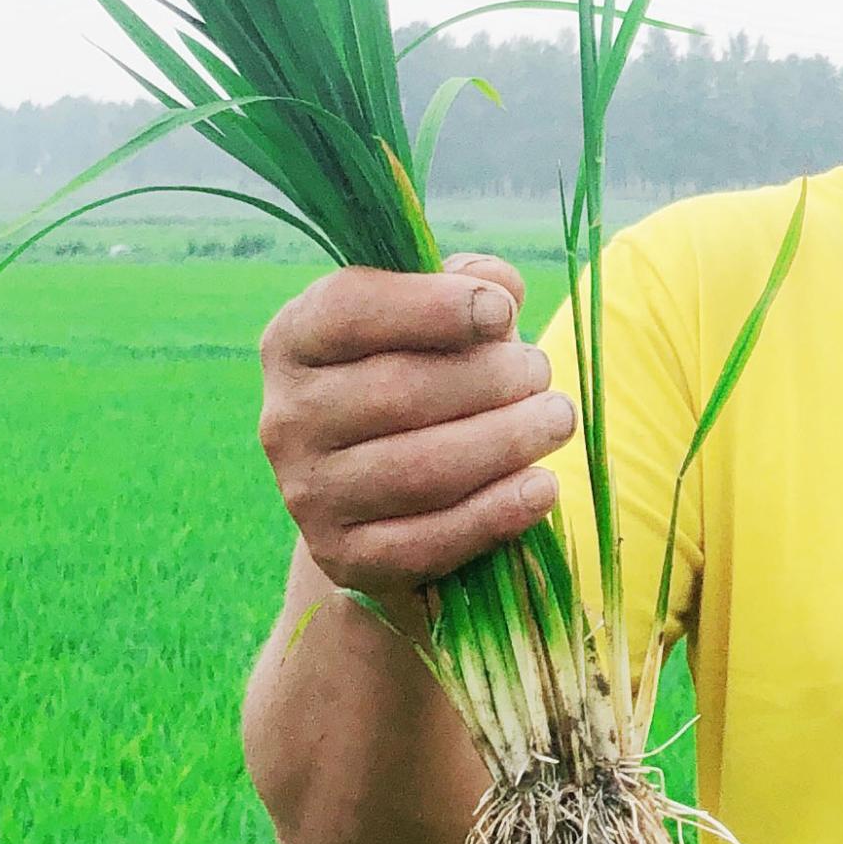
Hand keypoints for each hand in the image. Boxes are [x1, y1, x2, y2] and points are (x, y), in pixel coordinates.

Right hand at [257, 253, 571, 596]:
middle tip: (541, 371)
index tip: (500, 311)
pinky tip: (542, 487)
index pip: (348, 310)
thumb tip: (497, 285)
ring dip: (506, 441)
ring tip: (556, 418)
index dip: (432, 306)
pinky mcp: (344, 558)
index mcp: (294, 341)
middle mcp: (286, 418)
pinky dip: (495, 514)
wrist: (387, 502)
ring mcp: (308, 495)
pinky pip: (428, 542)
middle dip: (490, 378)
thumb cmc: (424, 384)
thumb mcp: (436, 325)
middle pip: (396, 392)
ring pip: (420, 469)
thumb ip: (469, 288)